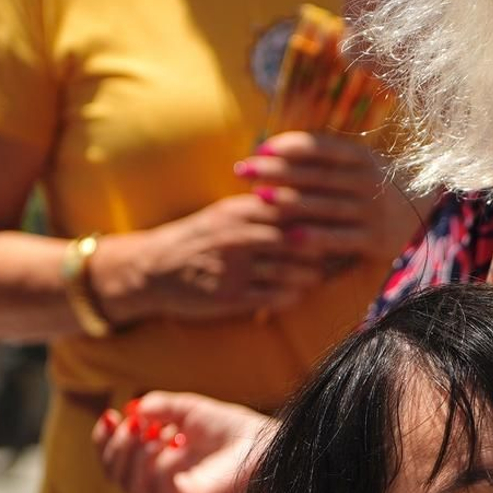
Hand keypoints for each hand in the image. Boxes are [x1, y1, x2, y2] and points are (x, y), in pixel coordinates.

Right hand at [92, 195, 325, 324]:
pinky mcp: (230, 296)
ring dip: (309, 275)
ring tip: (318, 275)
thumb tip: (304, 195)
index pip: (291, 208)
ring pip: (289, 270)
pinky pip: (272, 297)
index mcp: (239, 211)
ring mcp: (234, 268)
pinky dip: (290, 296)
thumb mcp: (224, 213)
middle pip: (296, 240)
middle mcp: (238, 237)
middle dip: (321, 248)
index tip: (339, 220)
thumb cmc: (198, 238)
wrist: (153, 269)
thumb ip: (261, 206)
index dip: (319, 215)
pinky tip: (296, 294)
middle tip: (339, 252)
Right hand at [94, 391, 270, 492]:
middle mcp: (162, 485)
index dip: (103, 442)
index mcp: (154, 466)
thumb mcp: (186, 409)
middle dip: (117, 448)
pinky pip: (162, 492)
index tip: (110, 415)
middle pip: (117, 479)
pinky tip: (177, 445)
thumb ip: (158, 407)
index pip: (113, 465)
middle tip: (137, 424)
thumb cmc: (229, 427)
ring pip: (133, 491)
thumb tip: (132, 411)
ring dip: (134, 457)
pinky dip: (162, 465)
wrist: (263, 440)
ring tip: (156, 434)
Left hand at [237, 131, 416, 270]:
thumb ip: (324, 159)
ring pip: (326, 205)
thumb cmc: (375, 186)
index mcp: (363, 158)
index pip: (322, 147)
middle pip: (317, 175)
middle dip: (277, 171)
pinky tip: (290, 237)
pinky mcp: (374, 240)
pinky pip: (341, 238)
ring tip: (259, 198)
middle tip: (243, 170)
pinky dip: (316, 237)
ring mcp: (372, 211)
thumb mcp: (359, 164)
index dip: (290, 145)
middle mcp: (368, 181)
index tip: (260, 147)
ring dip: (291, 201)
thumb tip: (271, 149)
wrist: (425, 215)